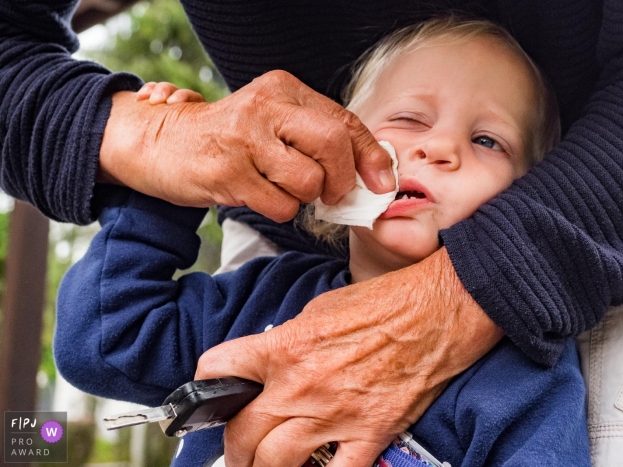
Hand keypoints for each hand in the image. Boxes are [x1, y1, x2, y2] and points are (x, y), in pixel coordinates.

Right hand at [99, 70, 394, 221]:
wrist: (161, 141)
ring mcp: (245, 139)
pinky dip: (278, 210)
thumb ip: (316, 138)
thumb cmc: (229, 138)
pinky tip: (257, 194)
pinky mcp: (228, 172)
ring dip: (302, 198)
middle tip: (332, 194)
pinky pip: (280, 206)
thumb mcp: (273, 122)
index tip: (380, 182)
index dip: (370, 156)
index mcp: (283, 89)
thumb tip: (370, 173)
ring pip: (308, 182)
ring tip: (279, 187)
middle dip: (341, 179)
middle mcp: (266, 107)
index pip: (344, 120)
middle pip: (333, 145)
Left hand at [195, 248, 502, 466]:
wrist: (441, 308)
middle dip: (231, 448)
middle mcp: (301, 384)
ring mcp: (335, 414)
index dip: (207, 384)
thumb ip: (290, 339)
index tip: (211, 395)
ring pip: (274, 462)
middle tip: (236, 452)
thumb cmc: (387, 301)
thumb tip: (273, 361)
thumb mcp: (323, 307)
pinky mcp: (370, 434)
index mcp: (286, 346)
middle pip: (240, 432)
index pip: (217, 369)